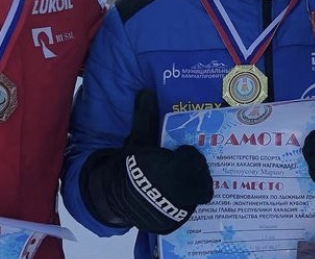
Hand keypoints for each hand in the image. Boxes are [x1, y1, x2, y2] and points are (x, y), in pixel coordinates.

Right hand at [80, 91, 212, 233]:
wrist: (111, 195)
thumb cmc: (128, 165)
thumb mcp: (137, 140)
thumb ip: (146, 117)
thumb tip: (146, 92)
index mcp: (170, 168)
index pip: (195, 160)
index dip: (190, 155)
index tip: (182, 153)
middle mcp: (177, 192)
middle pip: (203, 180)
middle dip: (197, 173)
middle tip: (185, 168)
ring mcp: (175, 209)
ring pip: (198, 196)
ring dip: (194, 188)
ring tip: (182, 182)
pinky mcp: (172, 223)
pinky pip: (188, 210)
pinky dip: (185, 203)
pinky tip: (175, 196)